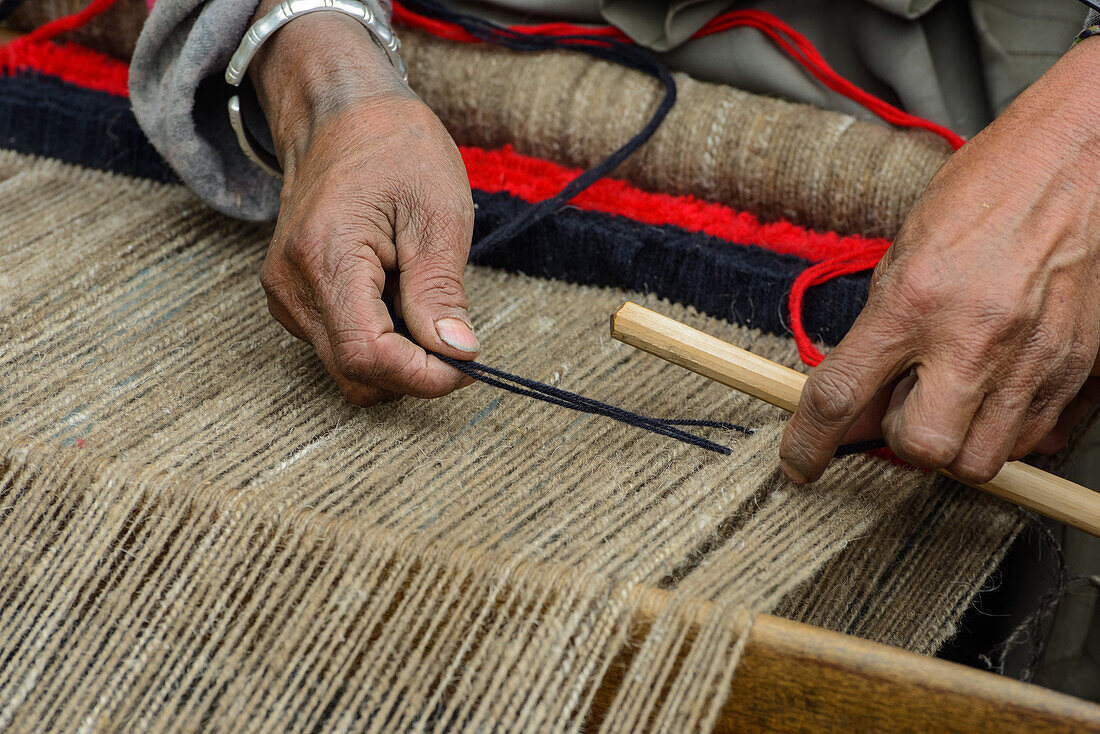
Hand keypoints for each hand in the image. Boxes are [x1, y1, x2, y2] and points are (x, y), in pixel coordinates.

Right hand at [249, 6, 476, 404]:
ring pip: (349, 366)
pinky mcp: (294, 299)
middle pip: (356, 372)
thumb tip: (458, 354)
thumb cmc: (395, 151)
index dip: (423, 376)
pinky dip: (380, 338)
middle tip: (454, 330)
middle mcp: (292, 286)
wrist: (344, 116)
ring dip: (398, 353)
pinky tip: (396, 293)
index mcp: (324, 258)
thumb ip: (441, 292)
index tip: (468, 364)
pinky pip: (340, 345)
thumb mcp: (437, 215)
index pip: (368, 356)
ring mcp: (287, 296)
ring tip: (419, 294)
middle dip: (414, 369)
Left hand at [780, 38, 1099, 484]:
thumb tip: (850, 400)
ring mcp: (1036, 356)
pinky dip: (1011, 429)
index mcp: (914, 300)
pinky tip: (1003, 388)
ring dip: (959, 439)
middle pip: (925, 449)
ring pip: (985, 459)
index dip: (809, 442)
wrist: (1077, 156)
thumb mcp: (906, 252)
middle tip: (908, 406)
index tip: (800, 464)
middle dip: (907, 441)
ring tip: (960, 393)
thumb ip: (878, 332)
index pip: (841, 395)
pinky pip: (1040, 438)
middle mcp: (975, 336)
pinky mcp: (1083, 365)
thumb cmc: (986, 192)